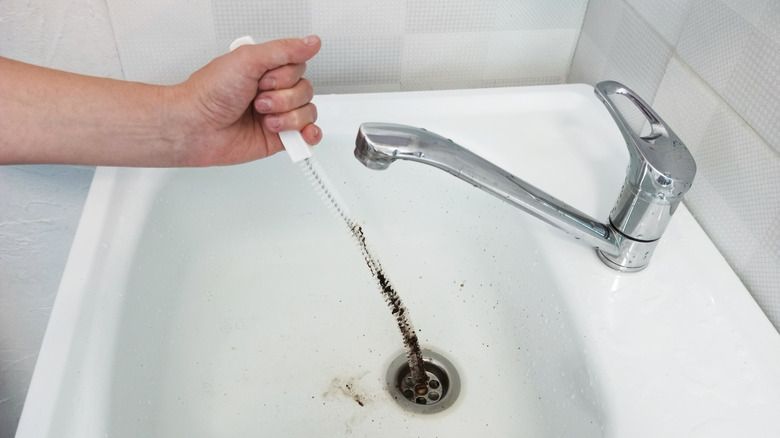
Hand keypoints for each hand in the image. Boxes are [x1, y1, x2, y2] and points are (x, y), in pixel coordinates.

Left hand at [171, 36, 321, 165]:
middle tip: (258, 101)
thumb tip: (312, 43)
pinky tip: (301, 134)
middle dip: (284, 98)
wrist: (195, 127)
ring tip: (265, 119)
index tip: (264, 79)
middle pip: (306, 90)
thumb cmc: (210, 93)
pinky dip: (309, 134)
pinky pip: (307, 135)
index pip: (298, 66)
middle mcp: (273, 90)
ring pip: (308, 112)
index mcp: (265, 69)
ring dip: (289, 117)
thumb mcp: (247, 59)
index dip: (286, 75)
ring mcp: (277, 115)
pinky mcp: (279, 138)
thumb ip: (283, 50)